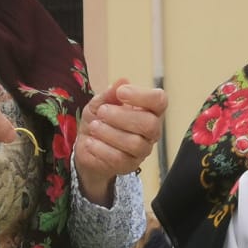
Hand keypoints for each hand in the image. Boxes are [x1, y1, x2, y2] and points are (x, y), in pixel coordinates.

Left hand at [75, 80, 167, 203]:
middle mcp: (151, 130)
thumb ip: (109, 94)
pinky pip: (120, 159)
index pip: (160, 101)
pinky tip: (91, 142)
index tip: (121, 93)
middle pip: (150, 124)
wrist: (87, 145)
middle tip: (102, 112)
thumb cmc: (100, 119)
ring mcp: (142, 150)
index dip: (142, 96)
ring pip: (135, 143)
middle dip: (122, 116)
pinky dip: (102, 149)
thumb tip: (121, 81)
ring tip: (94, 127)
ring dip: (110, 133)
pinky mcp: (130, 166)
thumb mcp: (99, 103)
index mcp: (149, 110)